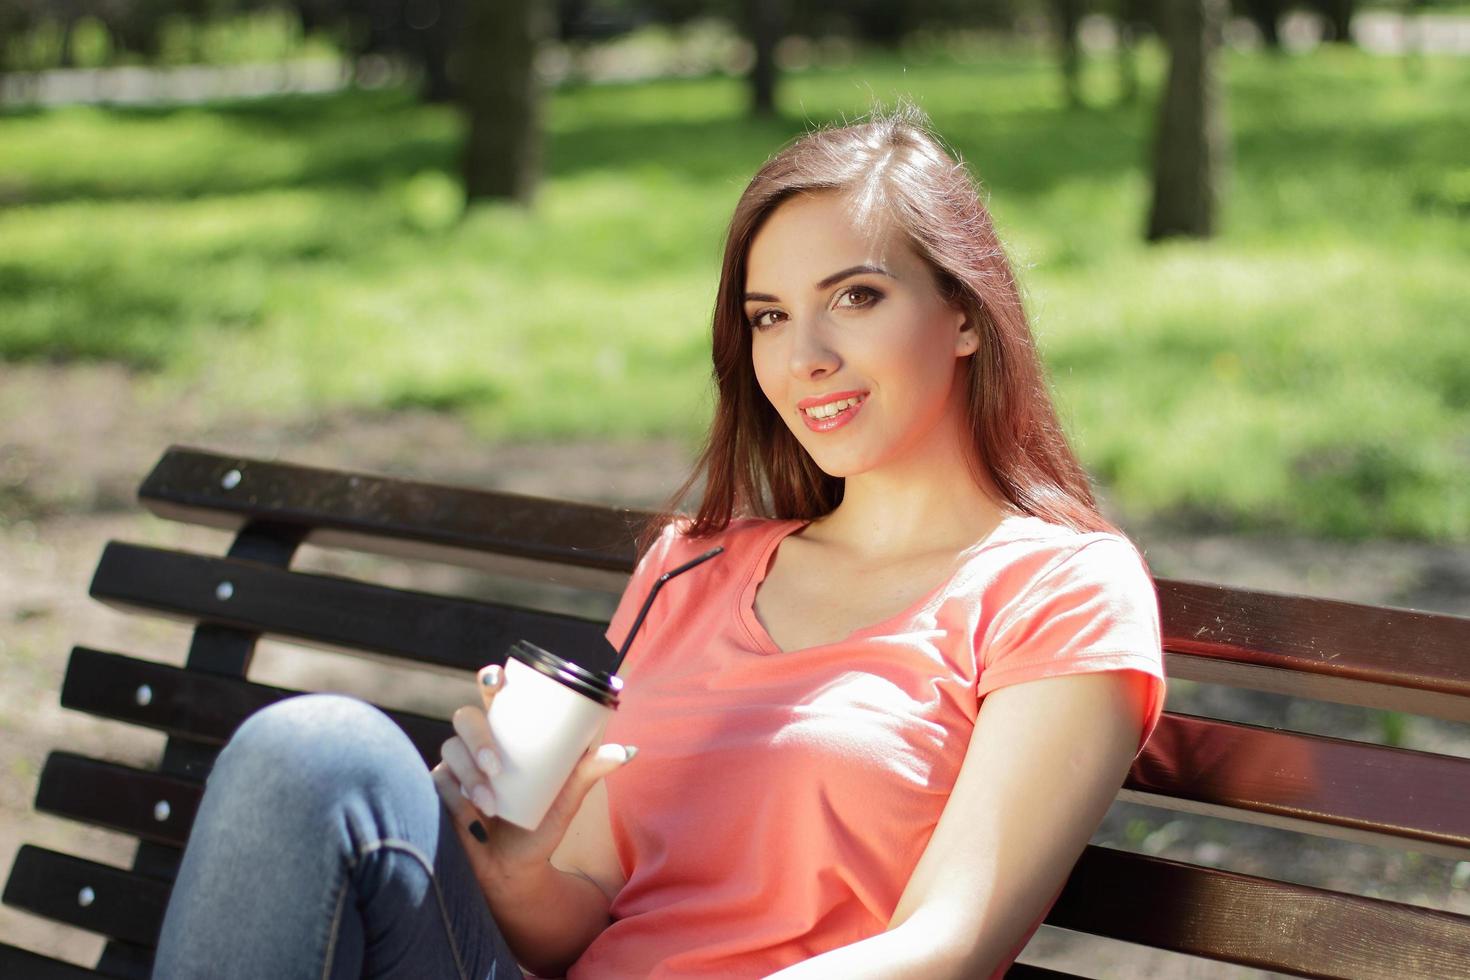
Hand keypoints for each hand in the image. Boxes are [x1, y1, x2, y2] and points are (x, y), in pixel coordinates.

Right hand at [431, 663, 635, 889]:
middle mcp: (477, 744)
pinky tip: (470, 818)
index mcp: (508, 735)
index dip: (490, 680)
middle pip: (466, 719)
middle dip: (477, 738)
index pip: (495, 698)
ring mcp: (455, 767)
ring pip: (450, 751)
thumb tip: (627, 751)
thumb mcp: (566, 800)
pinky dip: (455, 798)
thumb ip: (589, 773)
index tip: (495, 676)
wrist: (513, 871)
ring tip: (490, 805)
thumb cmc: (539, 826)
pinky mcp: (439, 792)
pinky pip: (437, 783)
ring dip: (469, 777)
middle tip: (496, 767)